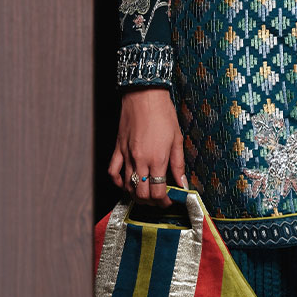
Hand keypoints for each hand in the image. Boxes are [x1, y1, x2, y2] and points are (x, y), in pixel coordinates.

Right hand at [108, 87, 186, 205]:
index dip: (164, 201)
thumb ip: (178, 164)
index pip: (158, 192)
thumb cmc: (163, 113)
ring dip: (137, 195)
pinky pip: (113, 172)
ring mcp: (126, 156)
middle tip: (159, 199)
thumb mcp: (177, 139)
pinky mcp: (118, 149)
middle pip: (142, 194)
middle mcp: (140, 160)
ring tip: (146, 194)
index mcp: (157, 159)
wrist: (144, 94)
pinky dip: (118, 182)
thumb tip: (183, 183)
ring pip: (127, 187)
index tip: (169, 201)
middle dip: (151, 202)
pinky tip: (126, 184)